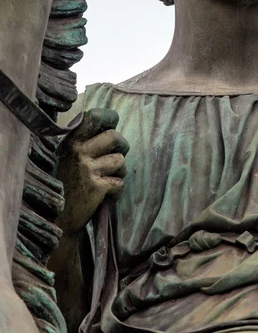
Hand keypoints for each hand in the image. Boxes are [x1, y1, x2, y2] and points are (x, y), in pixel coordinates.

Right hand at [56, 108, 128, 235]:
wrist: (58, 218)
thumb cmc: (66, 184)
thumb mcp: (67, 156)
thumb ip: (85, 141)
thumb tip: (111, 126)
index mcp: (71, 142)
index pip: (94, 117)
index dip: (109, 117)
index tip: (113, 123)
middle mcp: (78, 152)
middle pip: (115, 137)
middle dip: (122, 147)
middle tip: (115, 157)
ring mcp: (87, 169)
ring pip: (120, 161)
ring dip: (118, 172)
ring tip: (105, 179)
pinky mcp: (97, 187)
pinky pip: (119, 183)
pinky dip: (116, 191)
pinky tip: (105, 195)